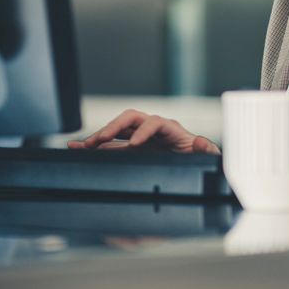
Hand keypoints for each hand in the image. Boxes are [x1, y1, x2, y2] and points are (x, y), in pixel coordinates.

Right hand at [67, 109, 220, 153]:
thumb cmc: (203, 159)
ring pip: (117, 131)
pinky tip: (79, 149)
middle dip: (114, 128)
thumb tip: (201, 141)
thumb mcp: (210, 156)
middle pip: (131, 120)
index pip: (155, 123)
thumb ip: (207, 150)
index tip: (134, 144)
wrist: (197, 168)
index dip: (144, 131)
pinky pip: (112, 145)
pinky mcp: (133, 149)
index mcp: (173, 130)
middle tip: (98, 141)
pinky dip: (96, 147)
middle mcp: (154, 130)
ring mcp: (142, 138)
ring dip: (99, 137)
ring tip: (80, 146)